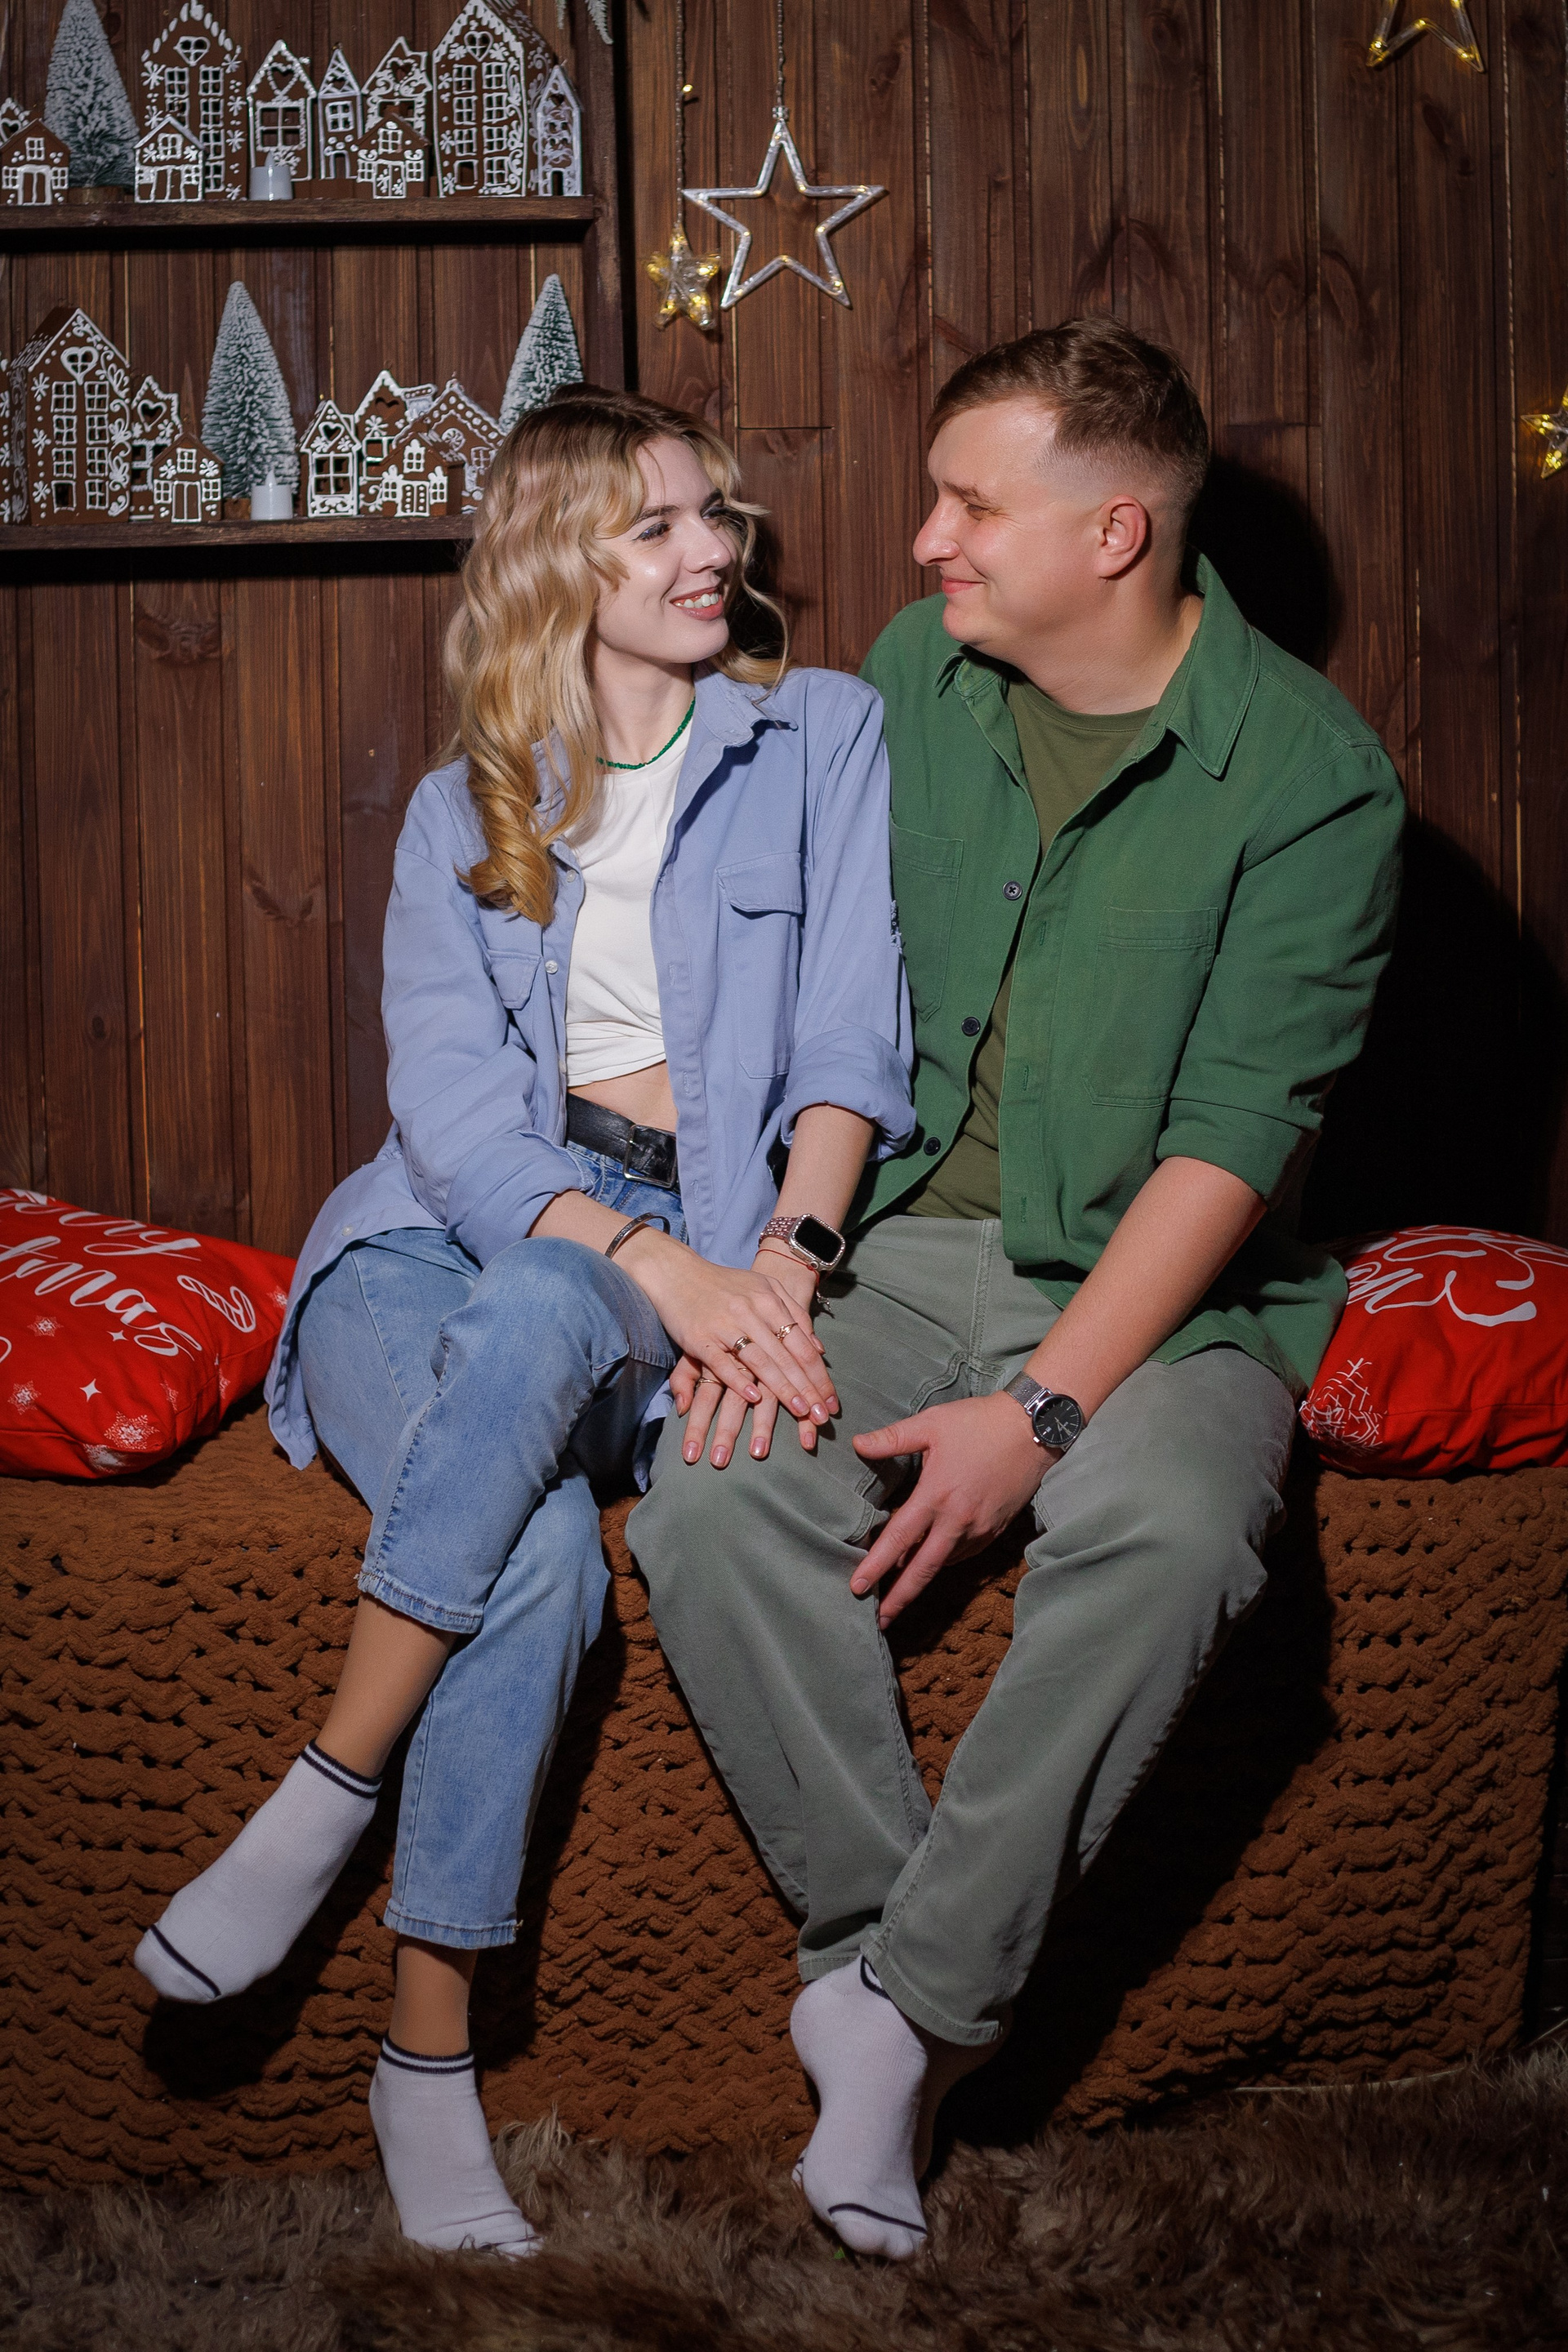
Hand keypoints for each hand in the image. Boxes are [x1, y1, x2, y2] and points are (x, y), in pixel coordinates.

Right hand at [671, 1250, 824, 1466]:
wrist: (677, 1273)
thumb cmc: (725, 1285)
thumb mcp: (764, 1288)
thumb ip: (793, 1314)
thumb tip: (818, 1348)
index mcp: (769, 1300)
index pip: (802, 1344)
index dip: (819, 1375)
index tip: (832, 1401)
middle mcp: (751, 1312)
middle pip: (786, 1357)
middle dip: (808, 1389)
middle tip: (823, 1416)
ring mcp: (725, 1326)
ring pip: (761, 1361)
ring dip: (783, 1389)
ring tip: (800, 1411)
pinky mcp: (700, 1338)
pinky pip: (723, 1363)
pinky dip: (739, 1381)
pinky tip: (754, 1397)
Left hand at [850, 1393, 1051, 1628]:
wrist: (1033, 1429)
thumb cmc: (979, 1422)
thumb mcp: (931, 1424)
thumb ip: (892, 1439)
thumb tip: (857, 1444)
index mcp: (936, 1495)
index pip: (899, 1539)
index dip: (876, 1566)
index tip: (857, 1587)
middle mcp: (957, 1520)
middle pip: (924, 1569)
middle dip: (900, 1597)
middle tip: (879, 1619)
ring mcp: (979, 1528)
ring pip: (944, 1563)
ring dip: (921, 1578)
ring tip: (899, 1592)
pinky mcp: (996, 1529)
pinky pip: (964, 1553)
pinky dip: (945, 1560)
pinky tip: (932, 1560)